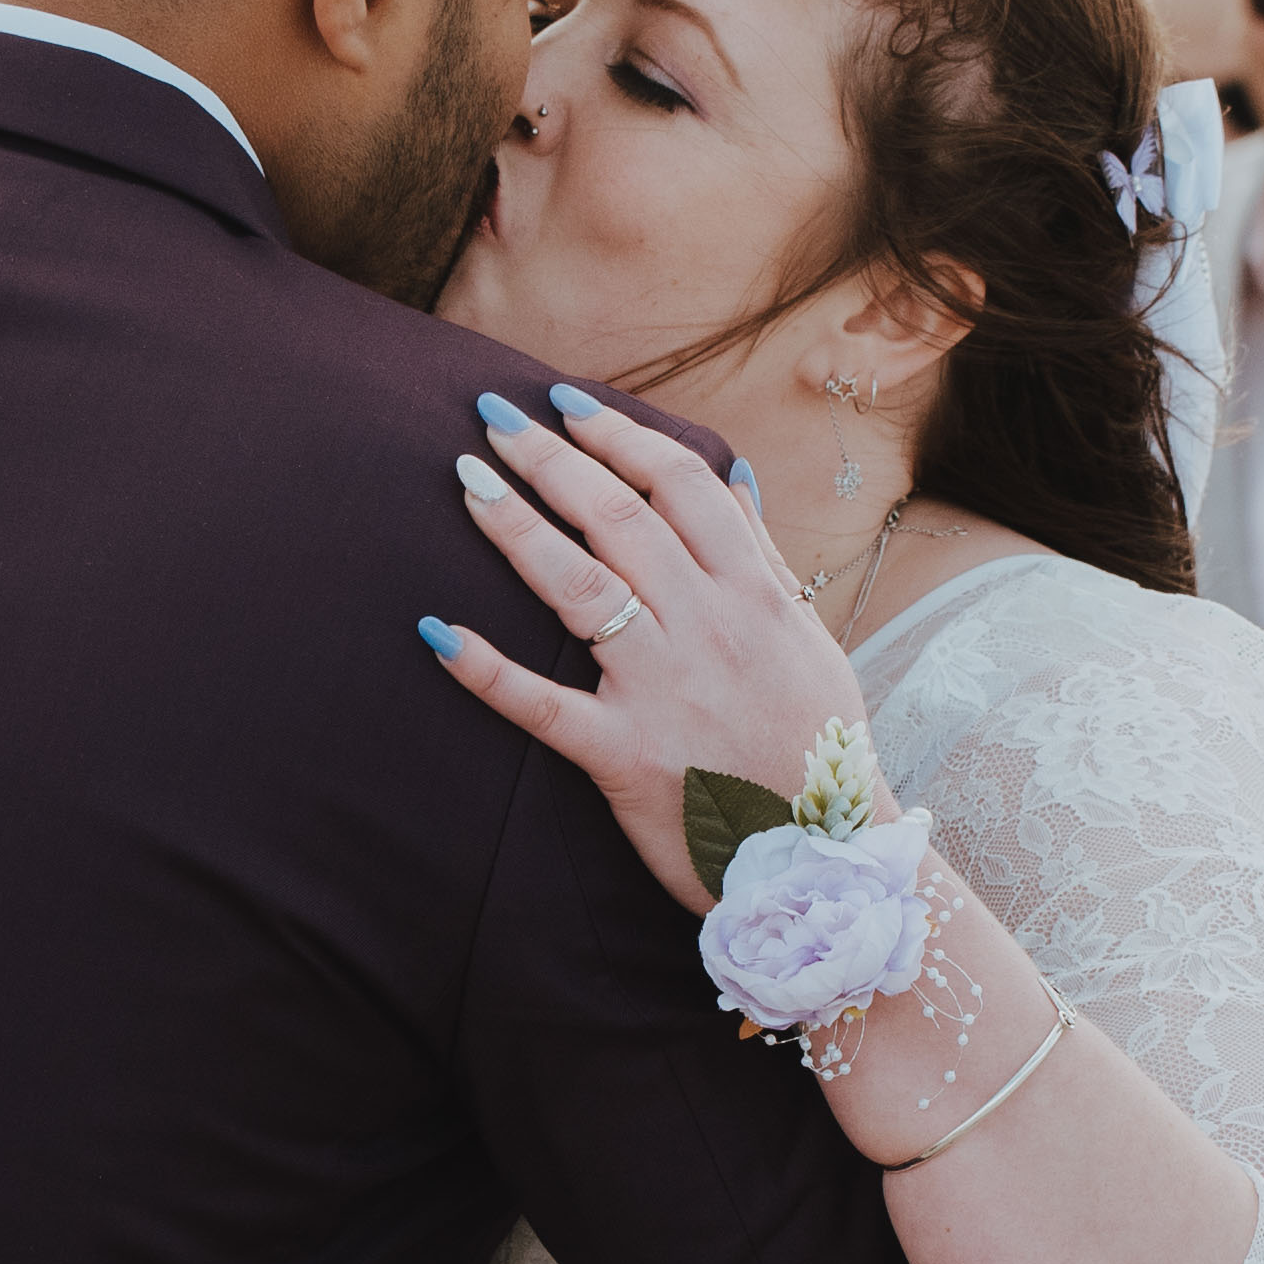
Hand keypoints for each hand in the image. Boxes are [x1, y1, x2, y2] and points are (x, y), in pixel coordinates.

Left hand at [422, 387, 872, 907]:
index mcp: (752, 594)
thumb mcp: (807, 638)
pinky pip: (545, 706)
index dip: (619, 436)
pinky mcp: (624, 756)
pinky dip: (486, 670)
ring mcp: (663, 690)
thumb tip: (734, 475)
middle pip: (619, 518)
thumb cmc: (814, 747)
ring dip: (516, 526)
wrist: (825, 858)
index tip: (567, 404)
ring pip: (580, 587)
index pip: (680, 486)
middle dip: (552, 459)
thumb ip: (763, 556)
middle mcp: (708, 628)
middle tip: (492, 415)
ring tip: (467, 478)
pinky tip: (437, 632)